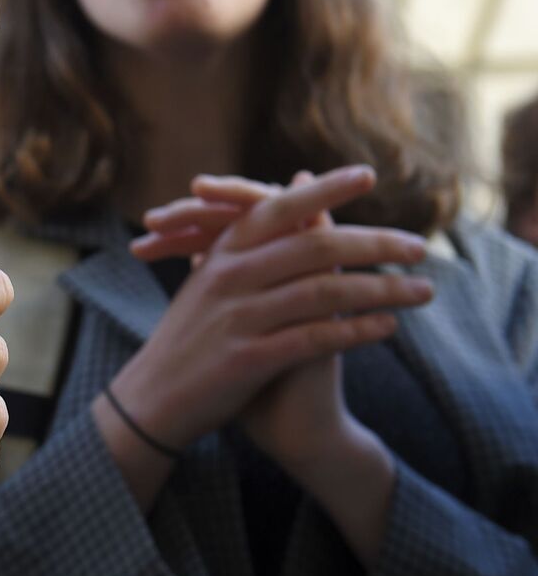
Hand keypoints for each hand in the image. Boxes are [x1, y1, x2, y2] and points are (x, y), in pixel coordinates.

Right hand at [136, 170, 403, 560]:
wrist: (153, 400)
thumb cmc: (189, 339)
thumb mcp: (210, 282)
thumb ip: (249, 240)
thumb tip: (292, 186)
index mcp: (219, 255)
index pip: (277, 209)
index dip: (323, 189)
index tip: (367, 175)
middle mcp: (228, 278)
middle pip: (314, 248)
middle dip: (375, 244)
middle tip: (420, 247)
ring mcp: (237, 318)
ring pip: (325, 292)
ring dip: (383, 290)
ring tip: (423, 290)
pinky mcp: (249, 359)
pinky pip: (315, 338)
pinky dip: (357, 330)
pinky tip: (389, 327)